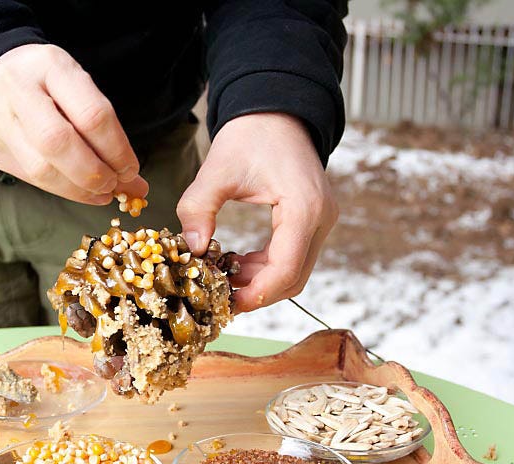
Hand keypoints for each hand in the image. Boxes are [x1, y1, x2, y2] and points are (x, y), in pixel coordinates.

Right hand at [0, 44, 147, 204]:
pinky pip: (28, 177)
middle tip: (113, 185)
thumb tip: (137, 186)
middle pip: (59, 143)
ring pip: (41, 169)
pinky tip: (76, 190)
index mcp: (50, 65)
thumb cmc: (47, 84)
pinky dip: (59, 189)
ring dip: (77, 189)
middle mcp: (17, 88)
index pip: (91, 115)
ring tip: (99, 193)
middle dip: (93, 174)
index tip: (131, 170)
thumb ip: (106, 131)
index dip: (117, 150)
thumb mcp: (78, 89)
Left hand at [176, 113, 337, 311]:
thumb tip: (192, 249)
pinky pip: (294, 255)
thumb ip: (198, 208)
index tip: (227, 303)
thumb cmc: (250, 134)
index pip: (286, 269)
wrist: (276, 111)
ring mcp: (322, 219)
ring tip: (224, 277)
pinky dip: (267, 266)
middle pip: (294, 277)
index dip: (256, 294)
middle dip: (257, 293)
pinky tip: (237, 262)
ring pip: (296, 270)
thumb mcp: (216, 170)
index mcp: (304, 207)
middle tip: (221, 297)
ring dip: (261, 281)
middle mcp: (322, 217)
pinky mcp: (314, 219)